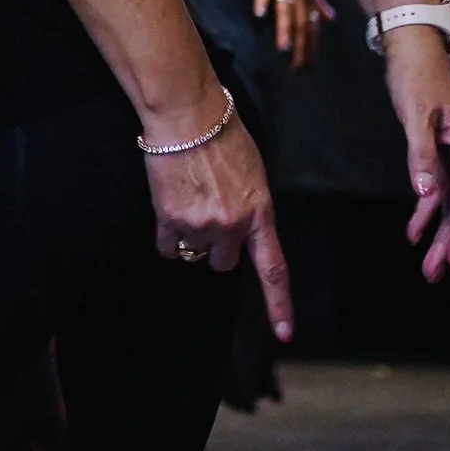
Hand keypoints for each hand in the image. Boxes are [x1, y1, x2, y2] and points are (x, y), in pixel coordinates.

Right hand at [143, 100, 292, 341]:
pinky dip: (166, 234)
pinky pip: (167, 247)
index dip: (279, 305)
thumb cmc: (223, 134)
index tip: (283, 334)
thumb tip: (240, 230)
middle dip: (217, 245)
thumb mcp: (253, 172)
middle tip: (209, 212)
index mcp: (260, 213)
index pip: (273, 269)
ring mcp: (201, 225)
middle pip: (223, 262)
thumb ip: (251, 207)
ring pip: (193, 254)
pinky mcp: (170, 220)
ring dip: (190, 236)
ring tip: (188, 199)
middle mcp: (232, 226)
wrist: (187, 115)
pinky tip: (169, 204)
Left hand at [383, 24, 449, 278]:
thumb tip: (426, 195)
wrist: (412, 46)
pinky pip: (437, 187)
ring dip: (438, 231)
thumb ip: (421, 156)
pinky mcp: (441, 149)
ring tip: (427, 264)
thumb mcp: (416, 116)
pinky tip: (414, 231)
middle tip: (435, 273)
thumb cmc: (417, 76)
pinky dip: (426, 208)